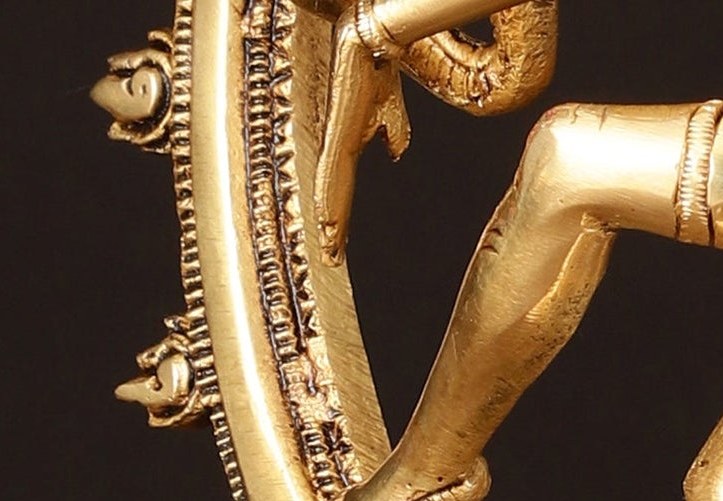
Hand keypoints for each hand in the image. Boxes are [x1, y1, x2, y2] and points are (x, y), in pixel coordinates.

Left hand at [315, 6, 412, 261]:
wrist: (374, 24)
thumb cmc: (382, 48)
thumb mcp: (391, 95)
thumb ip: (391, 126)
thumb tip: (394, 150)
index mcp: (352, 127)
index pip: (344, 175)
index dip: (341, 207)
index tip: (337, 238)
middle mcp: (341, 129)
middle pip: (336, 183)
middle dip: (335, 221)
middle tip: (331, 254)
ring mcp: (341, 124)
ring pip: (333, 180)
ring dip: (333, 216)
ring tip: (330, 247)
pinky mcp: (344, 117)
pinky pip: (336, 163)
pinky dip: (333, 195)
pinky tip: (328, 217)